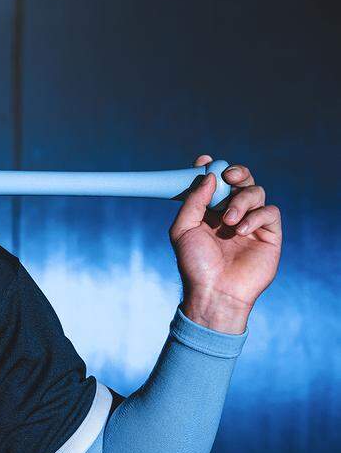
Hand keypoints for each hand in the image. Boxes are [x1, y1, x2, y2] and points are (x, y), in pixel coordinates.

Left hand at [168, 154, 281, 332]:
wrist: (215, 292)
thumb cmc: (195, 264)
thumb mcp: (183, 230)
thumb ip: (193, 202)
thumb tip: (207, 177)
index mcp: (209, 211)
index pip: (214, 182)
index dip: (211, 169)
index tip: (204, 160)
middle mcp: (230, 214)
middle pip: (240, 181)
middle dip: (235, 172)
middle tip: (228, 175)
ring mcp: (251, 223)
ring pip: (256, 192)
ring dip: (241, 200)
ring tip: (229, 221)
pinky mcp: (269, 234)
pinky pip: (270, 212)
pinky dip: (256, 216)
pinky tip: (241, 230)